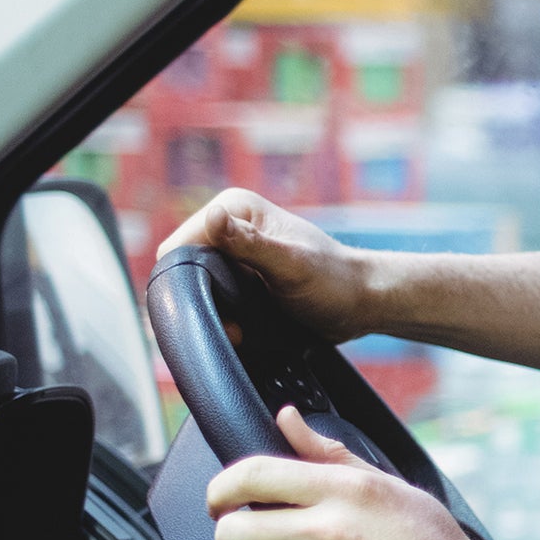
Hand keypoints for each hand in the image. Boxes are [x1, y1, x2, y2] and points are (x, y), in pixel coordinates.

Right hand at [159, 189, 381, 340]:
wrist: (360, 304)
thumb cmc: (334, 281)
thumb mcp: (291, 265)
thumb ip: (250, 243)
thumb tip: (212, 216)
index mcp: (234, 208)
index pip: (179, 245)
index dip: (186, 278)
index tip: (216, 305)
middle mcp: (228, 226)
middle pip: (182, 268)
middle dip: (200, 300)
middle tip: (234, 326)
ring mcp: (231, 254)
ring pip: (194, 288)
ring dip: (213, 313)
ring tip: (242, 330)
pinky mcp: (238, 277)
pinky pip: (213, 299)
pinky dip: (223, 318)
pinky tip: (245, 331)